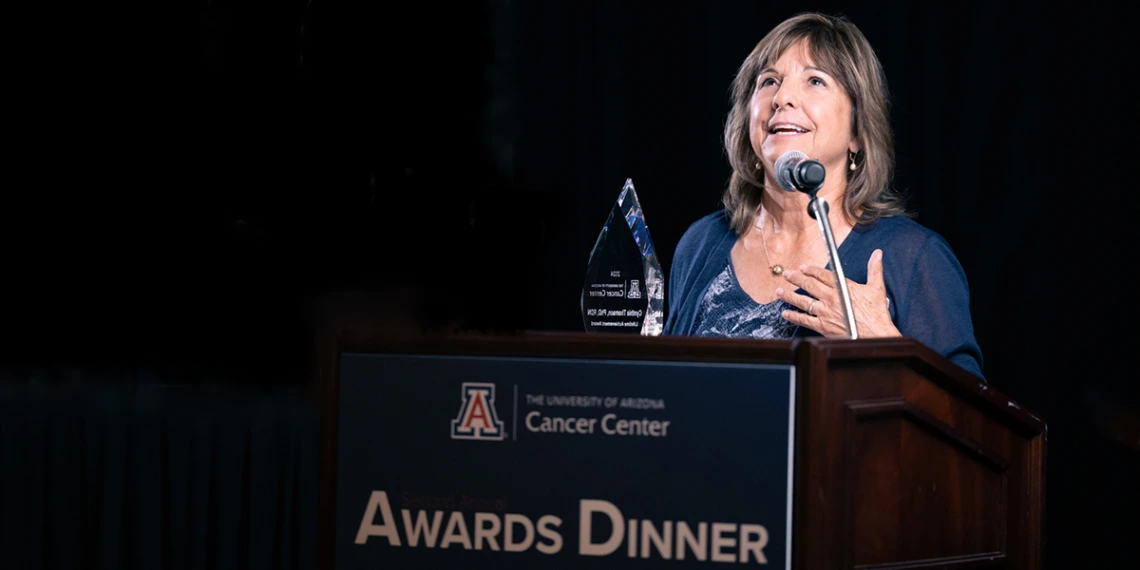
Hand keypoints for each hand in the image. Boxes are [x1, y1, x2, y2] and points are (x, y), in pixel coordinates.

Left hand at [774, 249, 900, 337]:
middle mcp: (831, 298)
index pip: (823, 275)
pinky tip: (785, 313)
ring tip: (779, 291)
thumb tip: (877, 254)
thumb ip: (875, 269)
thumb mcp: (877, 288)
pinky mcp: (823, 326)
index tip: (803, 267)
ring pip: (803, 301)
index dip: (811, 270)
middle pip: (809, 285)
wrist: (876, 334)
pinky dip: (794, 317)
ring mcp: (825, 312)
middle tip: (786, 274)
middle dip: (795, 278)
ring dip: (789, 296)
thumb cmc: (877, 313)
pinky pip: (804, 320)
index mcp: (843, 287)